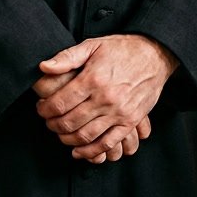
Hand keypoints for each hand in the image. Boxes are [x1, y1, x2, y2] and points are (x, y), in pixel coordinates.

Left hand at [34, 35, 178, 160]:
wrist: (155, 54)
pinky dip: (90, 152)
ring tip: (61, 133)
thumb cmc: (122, 49)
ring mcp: (119, 112)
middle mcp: (106, 98)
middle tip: (48, 121)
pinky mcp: (130, 121)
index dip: (45, 109)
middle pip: (69, 122)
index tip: (41, 108)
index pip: (60, 103)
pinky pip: (107, 143)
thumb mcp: (93, 45)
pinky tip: (79, 151)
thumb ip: (67, 57)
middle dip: (52, 125)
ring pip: (85, 136)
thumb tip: (43, 67)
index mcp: (93, 78)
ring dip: (67, 139)